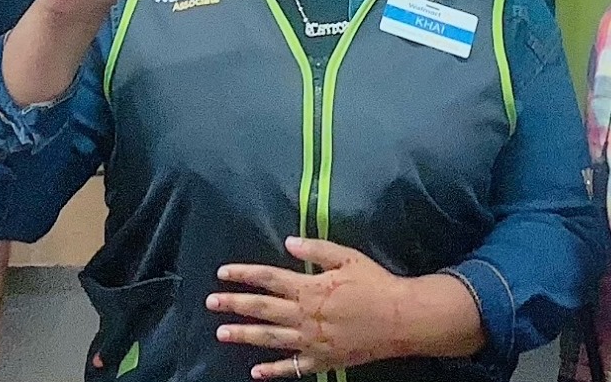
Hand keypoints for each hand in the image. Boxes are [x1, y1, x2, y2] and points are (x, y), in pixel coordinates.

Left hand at [209, 238, 480, 378]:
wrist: (400, 318)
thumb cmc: (375, 283)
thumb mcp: (348, 257)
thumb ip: (317, 249)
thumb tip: (288, 241)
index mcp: (309, 287)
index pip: (268, 278)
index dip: (243, 274)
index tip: (222, 273)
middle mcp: (304, 314)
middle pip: (262, 308)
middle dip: (234, 304)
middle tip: (211, 303)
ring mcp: (311, 340)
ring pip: (270, 337)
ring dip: (244, 335)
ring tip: (221, 333)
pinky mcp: (322, 359)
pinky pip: (293, 367)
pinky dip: (273, 371)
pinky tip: (255, 372)